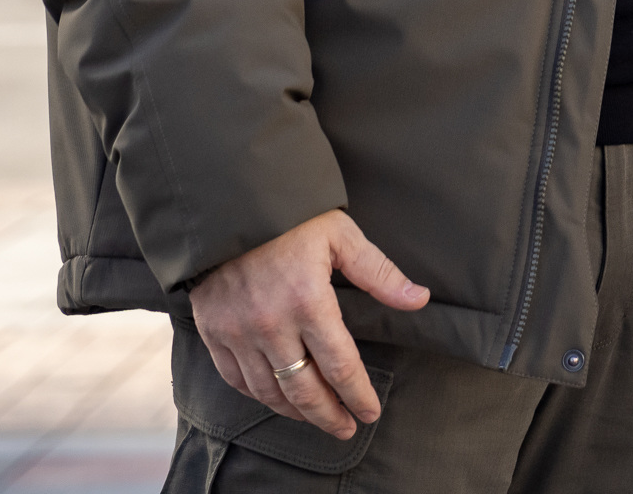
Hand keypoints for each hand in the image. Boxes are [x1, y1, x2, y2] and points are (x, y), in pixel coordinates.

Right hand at [190, 210, 427, 437]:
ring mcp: (238, 332)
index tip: (371, 412)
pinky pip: (236, 379)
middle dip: (330, 415)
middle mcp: (271, 325)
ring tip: (318, 417)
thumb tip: (420, 299)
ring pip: (269, 391)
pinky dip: (259, 395)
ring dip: (296, 411)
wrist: (227, 204)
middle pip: (304, 390)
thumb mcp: (342, 236)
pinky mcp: (213, 332)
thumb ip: (380, 274)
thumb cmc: (292, 217)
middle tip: (347, 428)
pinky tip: (277, 398)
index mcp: (308, 301)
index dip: (358, 395)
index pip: (340, 366)